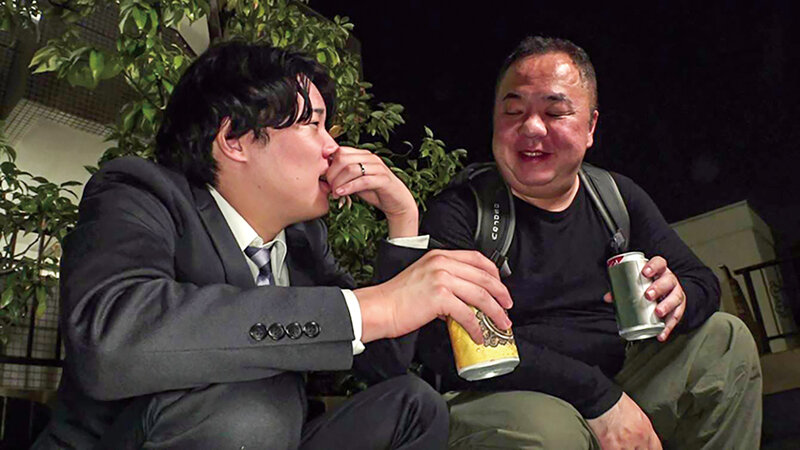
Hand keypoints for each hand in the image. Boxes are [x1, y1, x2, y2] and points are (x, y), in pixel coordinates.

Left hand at [325, 146, 417, 236]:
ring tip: (336, 193)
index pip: (340, 151)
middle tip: (330, 187)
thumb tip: (324, 175)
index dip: (329, 163)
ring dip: (339, 183)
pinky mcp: (383, 180)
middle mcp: (370, 158)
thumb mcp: (355, 181)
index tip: (323, 176)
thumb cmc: (375, 191)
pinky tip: (342, 194)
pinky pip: (362, 181)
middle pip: (343, 159)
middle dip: (332, 174)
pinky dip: (349, 187)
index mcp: (363, 155)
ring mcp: (378, 168)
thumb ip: (343, 175)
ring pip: (351, 169)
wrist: (396, 202)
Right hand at [354, 250, 512, 343]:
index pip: (477, 259)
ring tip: (501, 323)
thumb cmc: (397, 297)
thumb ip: (445, 279)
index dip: (495, 274)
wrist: (379, 307)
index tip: (501, 288)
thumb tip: (465, 297)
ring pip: (481, 295)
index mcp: (439, 256)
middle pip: (484, 277)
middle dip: (501, 294)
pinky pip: (467, 314)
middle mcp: (442, 263)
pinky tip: (478, 335)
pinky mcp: (440, 297)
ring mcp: (441, 279)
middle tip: (507, 307)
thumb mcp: (424, 276)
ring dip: (495, 312)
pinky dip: (476, 327)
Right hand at [587, 392, 660, 449]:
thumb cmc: (615, 402)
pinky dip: (611, 449)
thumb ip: (642, 429)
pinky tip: (610, 446)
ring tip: (620, 444)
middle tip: (631, 445)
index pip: (657, 448)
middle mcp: (639, 437)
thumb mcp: (636, 414)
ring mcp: (626, 444)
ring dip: (625, 449)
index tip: (645, 448)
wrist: (600, 398)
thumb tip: (641, 439)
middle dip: (637, 449)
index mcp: (646, 428)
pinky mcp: (611, 447)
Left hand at [603, 256, 685, 341]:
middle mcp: (670, 280)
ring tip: (658, 312)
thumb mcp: (639, 283)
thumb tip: (608, 297)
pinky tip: (661, 333)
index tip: (645, 273)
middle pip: (668, 281)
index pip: (659, 263)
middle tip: (648, 295)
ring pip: (676, 297)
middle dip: (658, 288)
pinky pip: (676, 316)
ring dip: (667, 305)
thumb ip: (623, 288)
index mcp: (659, 271)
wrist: (667, 292)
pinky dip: (669, 326)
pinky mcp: (679, 307)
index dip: (653, 266)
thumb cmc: (650, 284)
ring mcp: (676, 293)